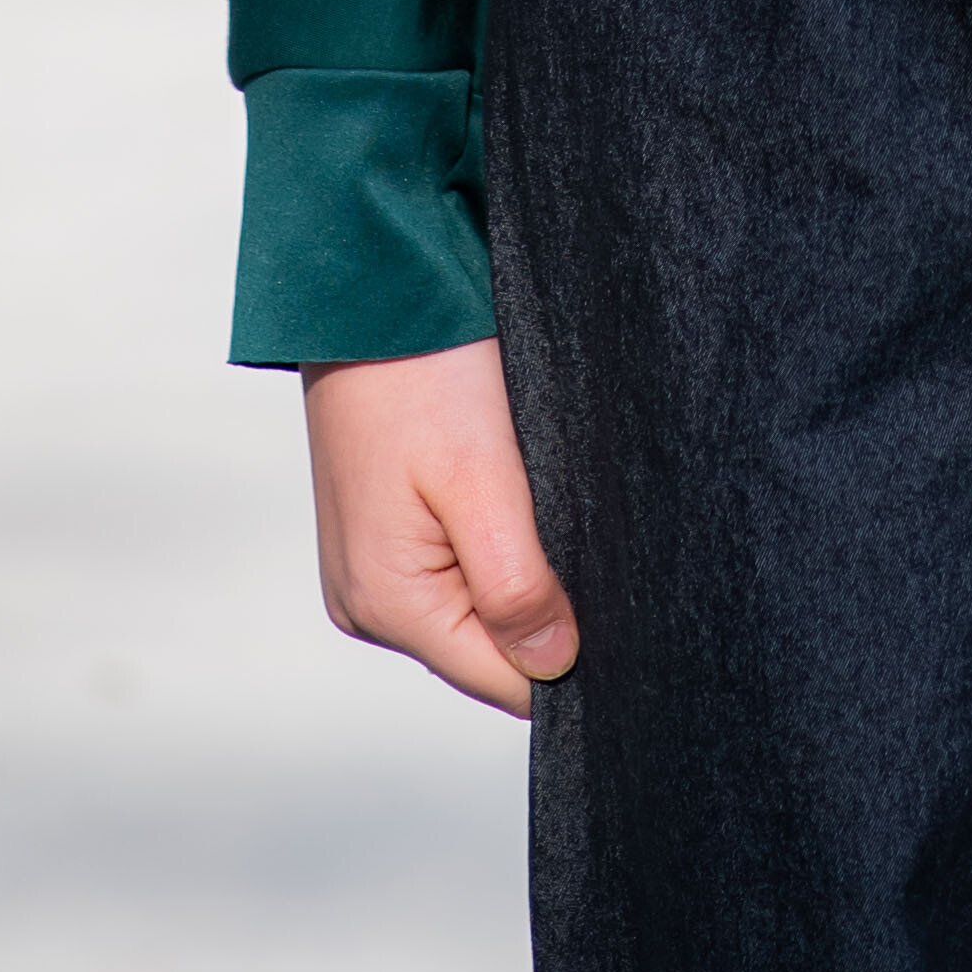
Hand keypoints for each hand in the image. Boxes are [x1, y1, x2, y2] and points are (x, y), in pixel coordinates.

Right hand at [300, 337, 578, 716]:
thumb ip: (517, 586)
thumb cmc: (419, 373)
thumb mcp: (483, 480)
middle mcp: (366, 604)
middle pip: (488, 648)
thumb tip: (554, 667)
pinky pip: (452, 571)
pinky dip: (488, 541)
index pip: (503, 680)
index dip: (566, 650)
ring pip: (474, 609)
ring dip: (516, 567)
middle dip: (542, 603)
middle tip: (565, 519)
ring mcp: (366, 572)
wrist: (367, 292)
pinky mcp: (378, 537)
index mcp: (387, 605)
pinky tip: (503, 487)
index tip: (605, 592)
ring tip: (530, 492)